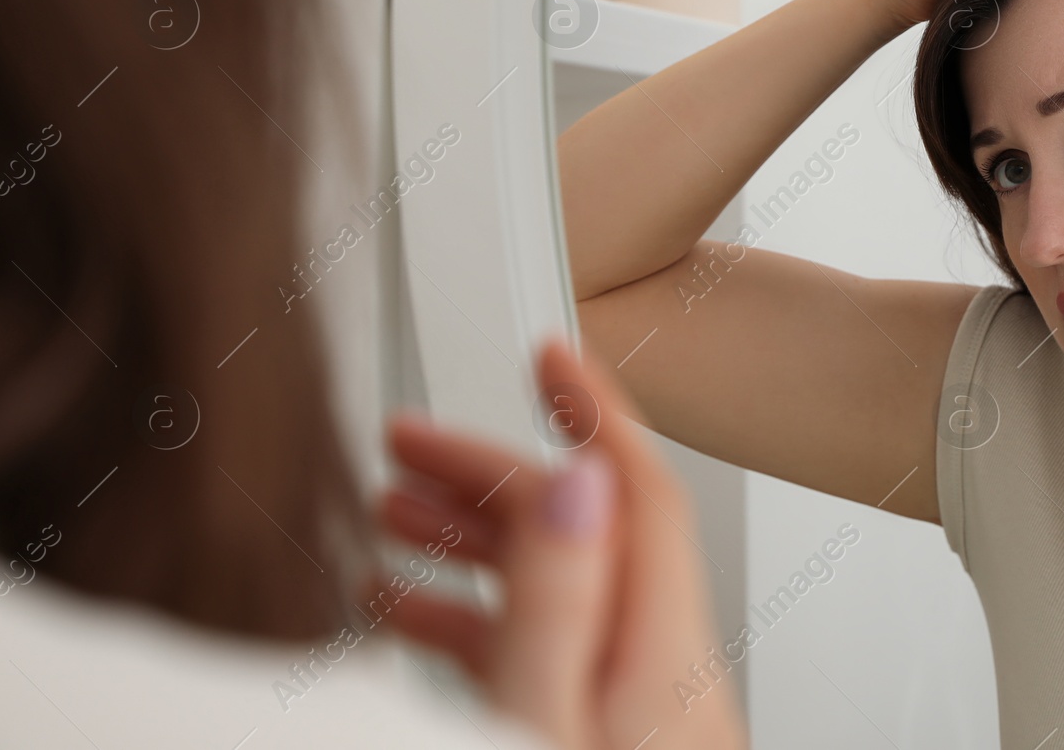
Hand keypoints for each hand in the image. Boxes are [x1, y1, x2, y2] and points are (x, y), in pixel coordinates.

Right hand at [377, 336, 745, 749]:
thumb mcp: (544, 724)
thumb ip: (560, 607)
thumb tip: (577, 483)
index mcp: (665, 655)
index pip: (639, 490)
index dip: (594, 406)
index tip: (551, 351)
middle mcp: (670, 672)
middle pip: (587, 528)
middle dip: (495, 470)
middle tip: (411, 441)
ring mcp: (645, 707)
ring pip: (562, 587)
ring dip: (477, 540)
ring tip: (394, 513)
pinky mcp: (614, 736)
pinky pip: (551, 648)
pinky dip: (481, 617)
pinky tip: (413, 608)